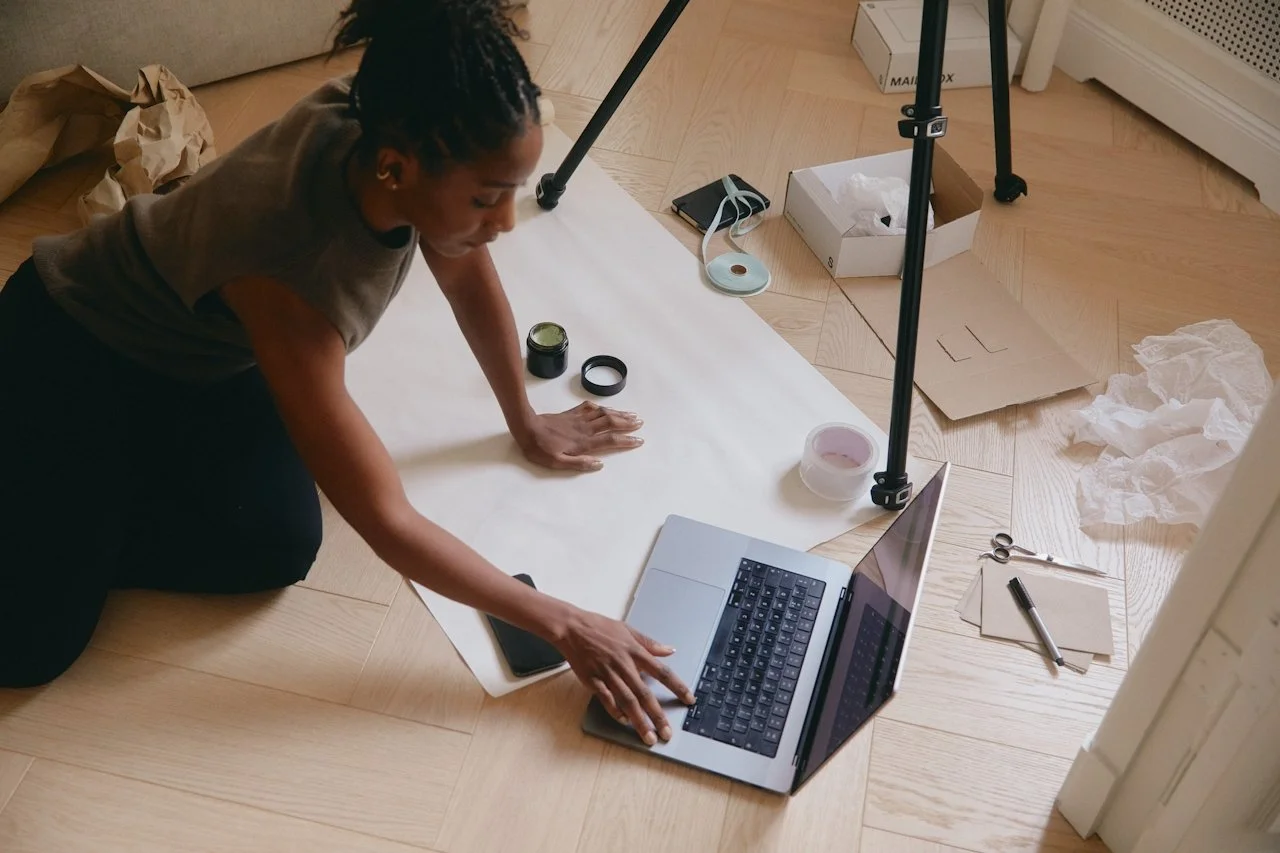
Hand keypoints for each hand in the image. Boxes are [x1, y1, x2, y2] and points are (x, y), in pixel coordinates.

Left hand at [515, 401, 643, 471]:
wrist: (526, 428)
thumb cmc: (540, 449)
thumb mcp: (557, 463)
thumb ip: (579, 464)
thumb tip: (599, 464)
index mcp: (583, 443)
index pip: (610, 441)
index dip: (626, 441)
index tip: (639, 440)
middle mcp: (585, 429)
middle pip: (611, 423)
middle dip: (627, 423)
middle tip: (640, 422)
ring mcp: (578, 419)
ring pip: (603, 414)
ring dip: (618, 413)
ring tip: (631, 414)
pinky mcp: (571, 413)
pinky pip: (589, 408)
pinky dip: (599, 407)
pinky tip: (604, 407)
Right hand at [553, 607, 694, 744]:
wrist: (572, 627)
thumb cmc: (599, 627)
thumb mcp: (628, 630)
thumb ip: (649, 643)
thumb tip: (670, 650)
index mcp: (635, 651)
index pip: (663, 672)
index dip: (678, 687)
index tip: (689, 700)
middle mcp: (624, 665)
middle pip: (645, 694)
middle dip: (658, 716)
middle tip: (667, 733)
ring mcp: (608, 674)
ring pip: (627, 701)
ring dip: (639, 721)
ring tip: (648, 737)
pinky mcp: (593, 680)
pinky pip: (606, 699)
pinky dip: (616, 711)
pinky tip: (624, 722)